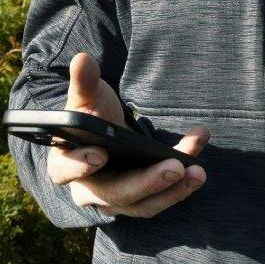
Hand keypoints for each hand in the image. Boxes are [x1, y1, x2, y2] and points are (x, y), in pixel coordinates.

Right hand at [46, 52, 210, 218]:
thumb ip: (84, 82)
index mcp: (65, 163)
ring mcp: (117, 199)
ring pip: (144, 205)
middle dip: (147, 182)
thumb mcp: (87, 99)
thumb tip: (82, 58)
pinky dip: (183, 183)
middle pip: (115, 194)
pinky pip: (163, 196)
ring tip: (197, 172)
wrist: (108, 134)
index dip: (80, 165)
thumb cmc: (92, 117)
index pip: (65, 170)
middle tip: (175, 167)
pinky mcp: (143, 200)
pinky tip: (199, 161)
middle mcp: (90, 189)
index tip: (100, 155)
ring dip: (173, 191)